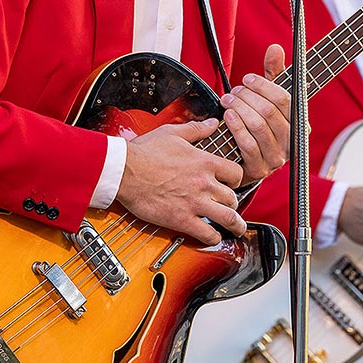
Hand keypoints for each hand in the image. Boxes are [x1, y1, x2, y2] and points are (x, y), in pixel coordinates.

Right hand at [116, 118, 244, 245]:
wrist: (125, 171)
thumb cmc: (145, 152)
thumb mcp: (173, 133)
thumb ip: (197, 129)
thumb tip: (212, 123)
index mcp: (204, 162)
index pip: (236, 173)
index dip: (237, 180)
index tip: (232, 183)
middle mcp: (204, 183)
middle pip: (233, 197)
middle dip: (233, 203)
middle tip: (230, 206)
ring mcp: (194, 202)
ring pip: (227, 217)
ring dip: (235, 225)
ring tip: (236, 228)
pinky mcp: (182, 219)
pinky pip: (206, 234)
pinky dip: (214, 238)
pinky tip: (213, 237)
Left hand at [220, 43, 288, 185]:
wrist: (246, 158)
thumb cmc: (261, 120)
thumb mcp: (269, 96)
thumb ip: (274, 72)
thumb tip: (275, 48)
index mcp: (300, 123)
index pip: (285, 99)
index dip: (263, 86)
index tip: (247, 78)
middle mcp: (291, 142)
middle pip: (268, 111)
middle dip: (247, 97)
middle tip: (234, 90)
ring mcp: (277, 158)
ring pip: (257, 126)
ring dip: (239, 108)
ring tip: (227, 100)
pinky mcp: (259, 169)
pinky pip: (247, 144)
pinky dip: (236, 126)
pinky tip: (228, 116)